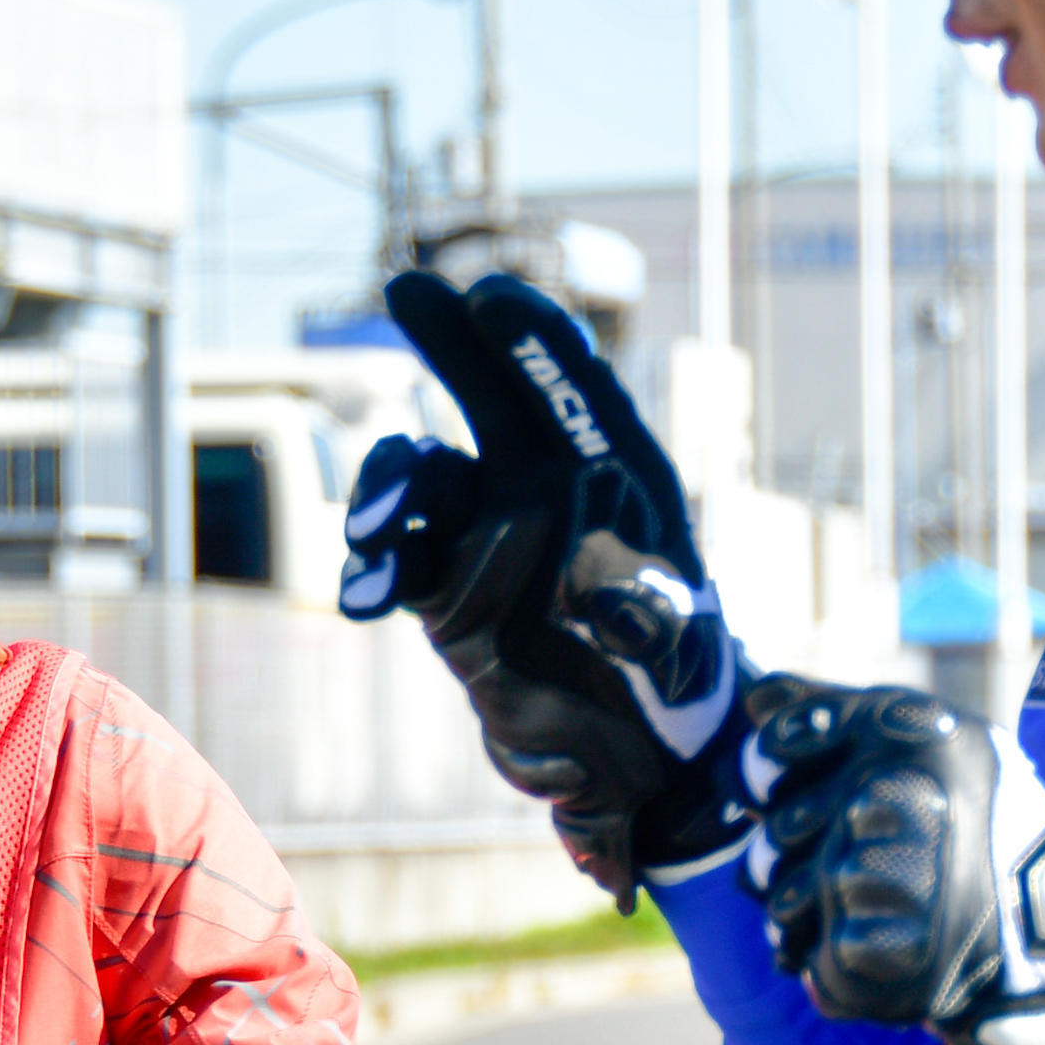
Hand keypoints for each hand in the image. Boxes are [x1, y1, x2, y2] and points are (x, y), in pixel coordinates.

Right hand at [337, 271, 745, 902]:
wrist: (635, 757)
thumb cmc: (678, 688)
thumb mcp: (678, 648)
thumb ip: (647, 616)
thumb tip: (608, 605)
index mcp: (620, 475)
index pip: (576, 388)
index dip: (534, 338)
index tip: (492, 298)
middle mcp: (549, 489)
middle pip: (491, 394)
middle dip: (448, 339)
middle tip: (405, 287)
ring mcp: (488, 534)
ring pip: (424, 479)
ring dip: (390, 485)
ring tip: (379, 529)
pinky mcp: (443, 591)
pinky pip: (393, 562)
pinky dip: (371, 570)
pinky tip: (366, 600)